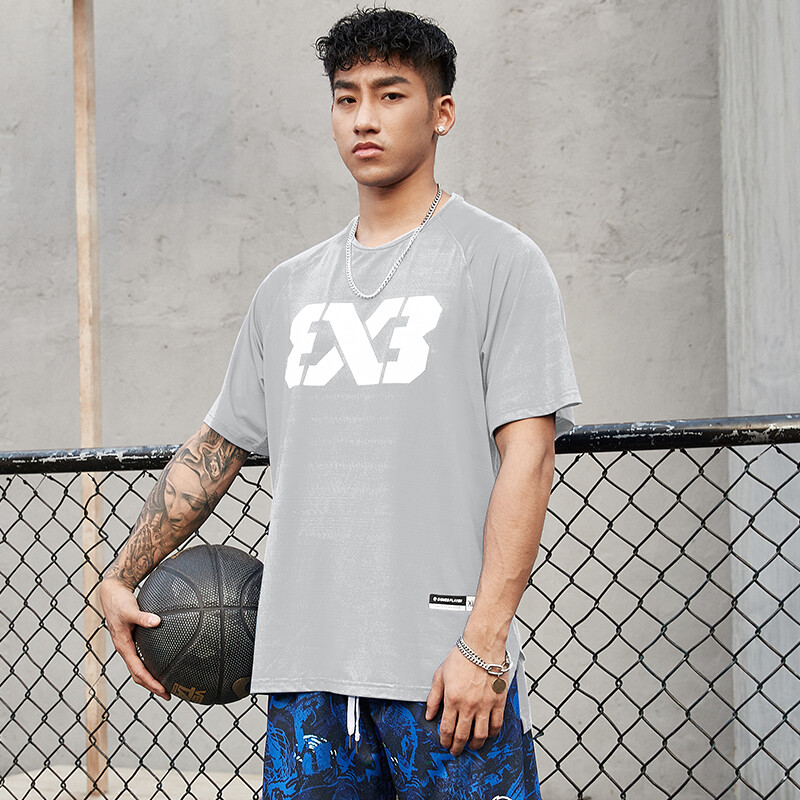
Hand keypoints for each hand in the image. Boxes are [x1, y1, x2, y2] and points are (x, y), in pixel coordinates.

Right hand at [98, 576, 169, 699]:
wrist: (111, 592)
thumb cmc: (119, 601)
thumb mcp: (130, 609)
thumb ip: (143, 617)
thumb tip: (157, 621)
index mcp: (123, 646)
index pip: (138, 671)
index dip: (151, 682)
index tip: (164, 690)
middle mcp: (125, 648)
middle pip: (138, 674)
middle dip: (152, 686)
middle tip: (168, 694)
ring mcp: (128, 644)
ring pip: (139, 667)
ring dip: (151, 677)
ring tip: (166, 683)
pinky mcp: (132, 638)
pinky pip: (141, 657)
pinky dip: (150, 664)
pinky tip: (162, 662)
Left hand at [425, 646, 506, 754]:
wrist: (482, 646)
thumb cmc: (462, 656)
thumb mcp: (440, 675)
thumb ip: (434, 697)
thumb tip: (429, 714)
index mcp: (453, 699)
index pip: (447, 728)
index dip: (445, 740)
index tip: (444, 743)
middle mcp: (469, 705)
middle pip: (462, 736)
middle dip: (457, 747)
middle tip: (456, 750)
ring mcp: (485, 705)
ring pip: (481, 735)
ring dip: (475, 745)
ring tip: (472, 746)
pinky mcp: (498, 702)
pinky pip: (497, 725)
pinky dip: (492, 734)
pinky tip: (488, 734)